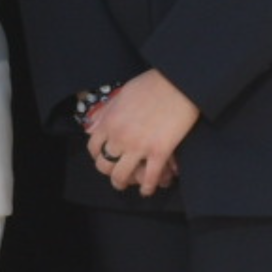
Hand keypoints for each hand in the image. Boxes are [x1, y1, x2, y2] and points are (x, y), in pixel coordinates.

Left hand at [84, 72, 198, 197]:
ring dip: (122, 183)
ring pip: (121, 176)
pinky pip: (150, 178)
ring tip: (128, 184)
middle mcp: (120, 136)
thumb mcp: (122, 94)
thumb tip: (95, 124)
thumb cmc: (153, 84)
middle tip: (116, 173)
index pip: (93, 148)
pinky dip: (148, 188)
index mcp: (110, 121)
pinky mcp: (159, 152)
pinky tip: (148, 190)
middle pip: (104, 165)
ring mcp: (139, 146)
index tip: (105, 158)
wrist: (179, 82)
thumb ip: (108, 112)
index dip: (97, 156)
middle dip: (109, 172)